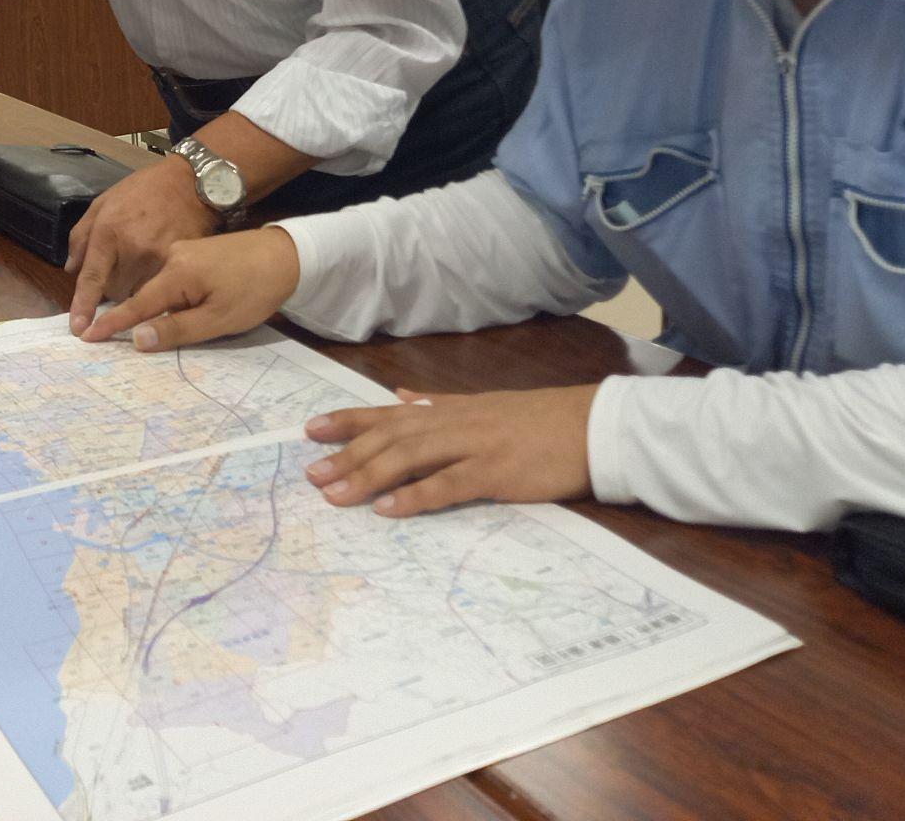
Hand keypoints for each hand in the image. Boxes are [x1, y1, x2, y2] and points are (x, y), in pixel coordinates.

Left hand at [64, 158, 219, 327]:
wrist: (189, 182)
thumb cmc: (142, 190)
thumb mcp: (103, 203)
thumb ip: (81, 236)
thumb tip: (71, 270)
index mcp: (110, 231)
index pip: (93, 277)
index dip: (84, 305)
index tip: (78, 329)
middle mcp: (134, 248)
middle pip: (116, 292)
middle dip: (114, 284)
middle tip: (122, 263)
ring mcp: (161, 258)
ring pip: (139, 294)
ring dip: (135, 286)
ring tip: (142, 261)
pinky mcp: (182, 264)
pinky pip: (163, 289)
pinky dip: (157, 284)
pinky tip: (158, 265)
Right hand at [80, 226, 298, 346]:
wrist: (288, 255)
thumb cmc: (256, 290)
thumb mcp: (219, 319)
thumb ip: (177, 330)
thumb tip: (137, 339)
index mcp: (177, 273)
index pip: (136, 304)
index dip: (112, 323)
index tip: (86, 336)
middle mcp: (174, 259)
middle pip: (145, 297)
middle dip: (128, 318)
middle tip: (103, 339)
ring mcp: (185, 253)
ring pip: (159, 289)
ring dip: (151, 310)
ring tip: (140, 329)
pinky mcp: (196, 254)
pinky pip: (171, 281)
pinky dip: (166, 299)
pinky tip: (174, 311)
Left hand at [301, 384, 600, 517]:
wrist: (594, 426)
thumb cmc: (541, 420)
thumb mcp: (483, 405)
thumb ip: (439, 405)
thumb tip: (402, 397)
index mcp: (450, 410)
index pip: (388, 413)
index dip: (348, 421)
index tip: (310, 430)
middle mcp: (454, 423)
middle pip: (391, 437)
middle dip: (348, 455)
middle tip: (312, 474)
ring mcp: (474, 446)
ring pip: (410, 458)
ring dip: (368, 476)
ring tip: (335, 494)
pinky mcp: (496, 472)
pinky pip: (447, 485)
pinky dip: (415, 496)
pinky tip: (388, 508)